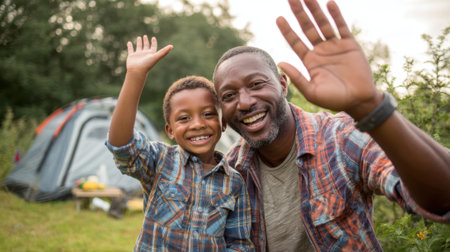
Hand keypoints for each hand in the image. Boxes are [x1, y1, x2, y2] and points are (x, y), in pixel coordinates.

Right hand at [126, 35, 172, 75]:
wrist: (138, 71)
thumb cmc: (147, 64)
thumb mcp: (157, 56)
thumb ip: (164, 51)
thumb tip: (172, 46)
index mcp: (151, 54)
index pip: (153, 47)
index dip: (153, 42)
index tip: (153, 38)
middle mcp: (145, 54)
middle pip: (146, 46)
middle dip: (146, 41)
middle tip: (145, 36)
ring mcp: (138, 55)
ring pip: (138, 47)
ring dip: (139, 42)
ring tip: (139, 37)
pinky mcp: (131, 56)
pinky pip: (130, 50)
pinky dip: (129, 46)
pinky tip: (129, 42)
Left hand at [276, 0, 382, 118]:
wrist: (359, 100)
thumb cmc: (334, 100)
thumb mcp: (312, 91)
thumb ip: (297, 77)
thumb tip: (280, 63)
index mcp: (309, 61)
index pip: (295, 42)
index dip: (287, 30)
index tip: (278, 18)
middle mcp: (320, 50)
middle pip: (306, 28)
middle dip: (298, 13)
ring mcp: (334, 46)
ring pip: (322, 23)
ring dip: (315, 9)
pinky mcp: (349, 44)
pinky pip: (341, 27)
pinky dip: (335, 15)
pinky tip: (329, 4)